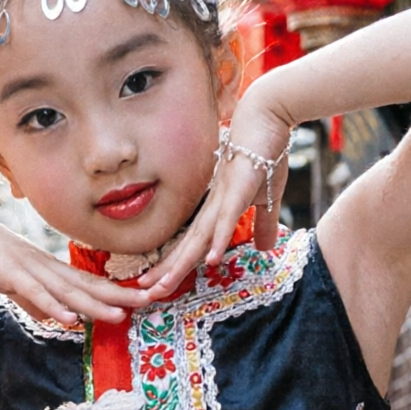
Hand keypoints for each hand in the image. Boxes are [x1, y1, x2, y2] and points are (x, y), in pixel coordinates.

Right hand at [0, 200, 149, 328]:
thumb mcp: (13, 282)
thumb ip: (33, 300)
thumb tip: (53, 318)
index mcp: (49, 269)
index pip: (89, 283)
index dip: (117, 292)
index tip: (144, 298)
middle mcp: (45, 267)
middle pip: (88, 284)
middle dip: (120, 295)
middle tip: (152, 301)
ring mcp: (29, 270)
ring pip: (68, 291)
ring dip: (95, 304)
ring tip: (120, 316)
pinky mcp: (10, 274)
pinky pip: (36, 294)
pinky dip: (54, 307)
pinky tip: (71, 319)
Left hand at [140, 88, 289, 299]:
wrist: (267, 114)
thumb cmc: (265, 153)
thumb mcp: (266, 198)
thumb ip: (263, 224)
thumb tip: (266, 248)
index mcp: (216, 210)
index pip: (191, 244)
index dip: (173, 266)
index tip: (156, 287)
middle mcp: (213, 206)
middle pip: (186, 246)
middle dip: (165, 271)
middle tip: (144, 295)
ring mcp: (224, 197)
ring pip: (199, 237)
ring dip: (182, 263)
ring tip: (164, 285)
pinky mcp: (240, 187)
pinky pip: (227, 218)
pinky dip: (218, 238)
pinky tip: (211, 259)